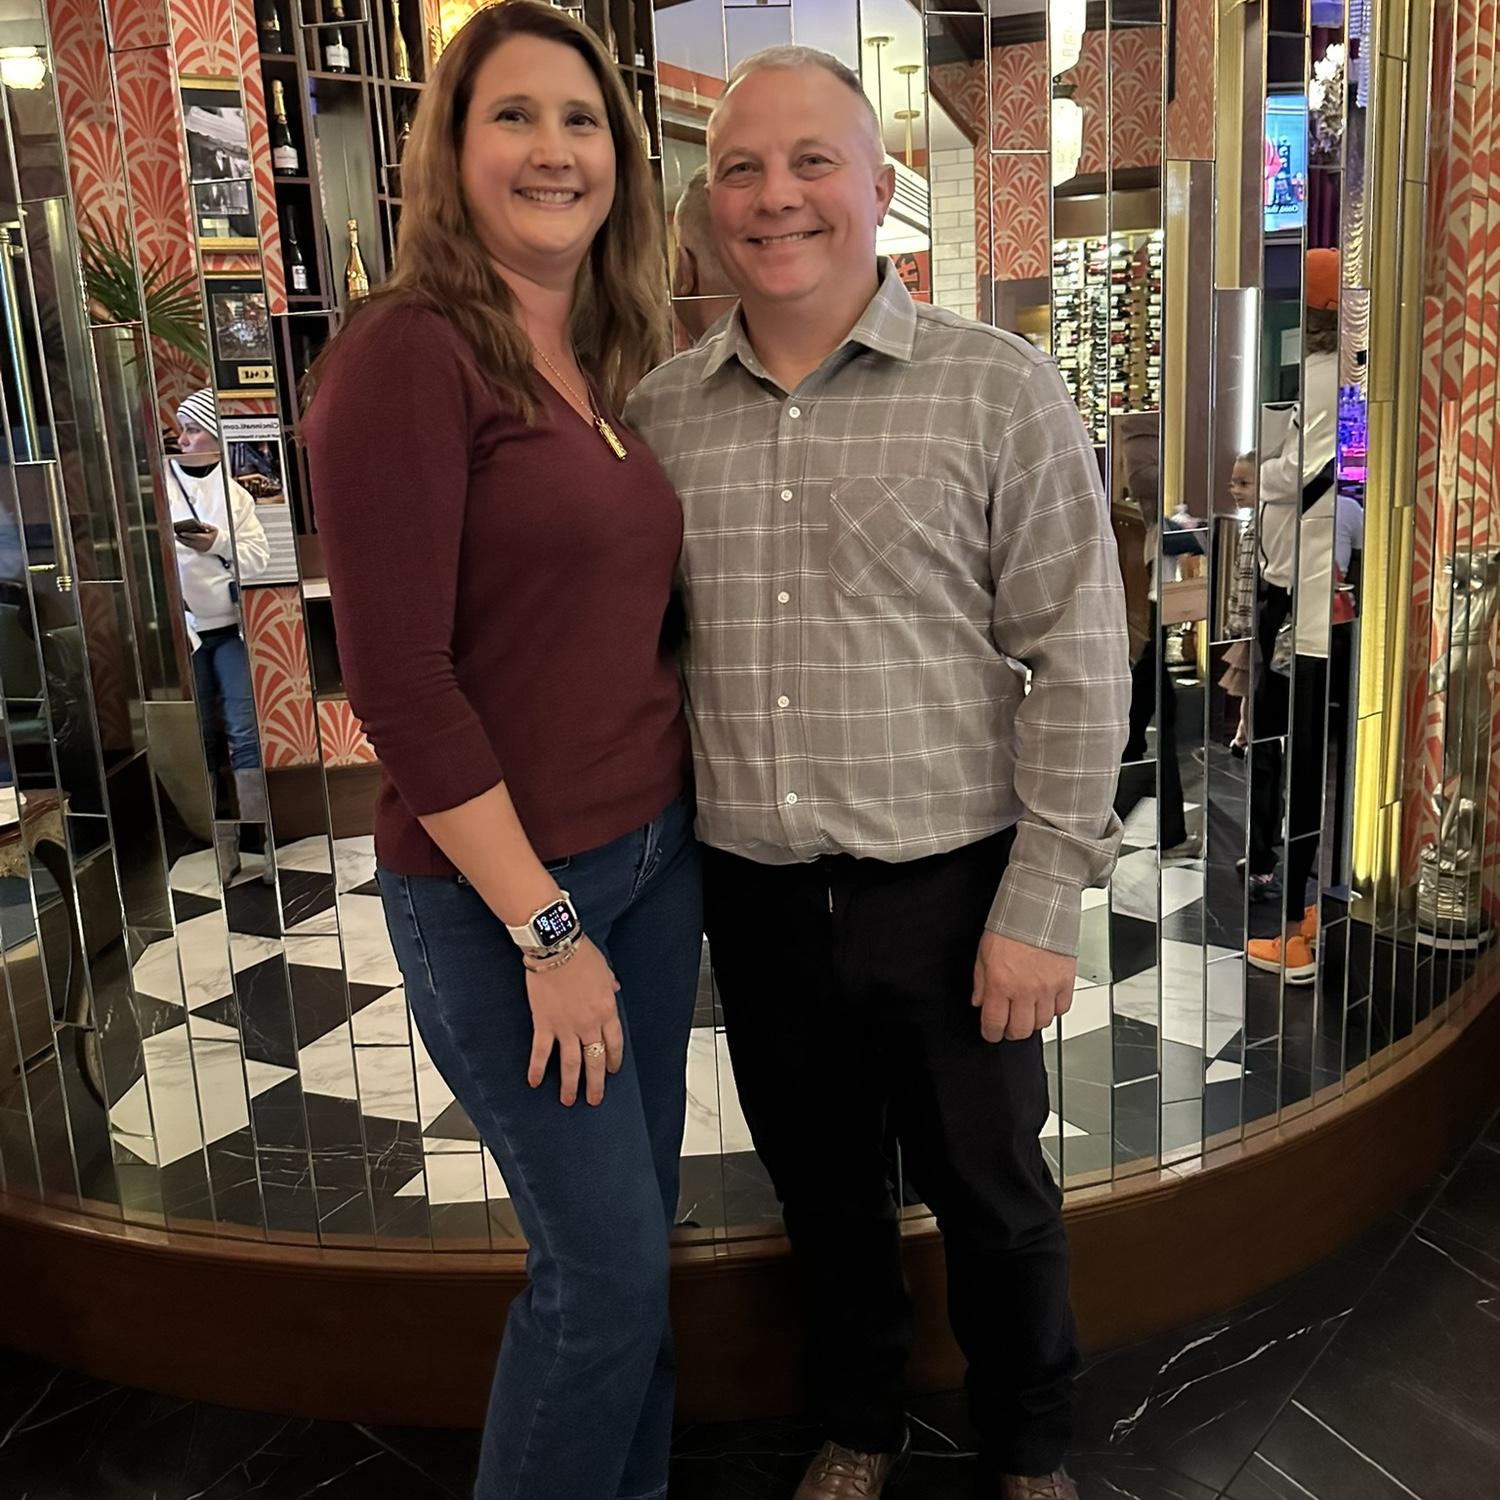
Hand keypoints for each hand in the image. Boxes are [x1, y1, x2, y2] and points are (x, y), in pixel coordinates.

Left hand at [178, 525, 218, 552]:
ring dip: (182, 542)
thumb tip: (200, 523)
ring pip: (189, 545)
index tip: (181, 532)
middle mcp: (202, 544)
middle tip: (176, 535)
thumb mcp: (214, 529)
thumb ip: (207, 525)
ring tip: (177, 538)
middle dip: (182, 539)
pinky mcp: (199, 550)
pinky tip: (182, 541)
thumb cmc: (217, 536)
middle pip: (189, 542)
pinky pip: (191, 547)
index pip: (194, 536)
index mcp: (205, 538)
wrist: (221, 546)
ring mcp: (200, 548)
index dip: (187, 534)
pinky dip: (186, 544)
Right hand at [525, 937, 622, 1106]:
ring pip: (571, 1063)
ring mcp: (566, 1027)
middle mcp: (589, 1023)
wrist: (556, 948)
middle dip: (596, 1082)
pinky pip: (541, 1052)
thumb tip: (615, 989)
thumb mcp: (605, 969)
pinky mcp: (544, 1024)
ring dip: (570, 1084)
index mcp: (607, 1010)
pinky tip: (535, 1082)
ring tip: (568, 1101)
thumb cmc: (581, 954)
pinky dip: (537, 1068)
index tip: (612, 1071)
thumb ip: (610, 984)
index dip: (614, 1059)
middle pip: (595, 1059)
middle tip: (594, 1100)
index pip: (614, 1042)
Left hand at [971, 931, 1075, 1042]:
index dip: (991, 1034)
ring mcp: (1047, 988)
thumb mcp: (983, 953)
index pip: (994, 1023)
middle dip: (1012, 1032)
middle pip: (1020, 1030)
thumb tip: (979, 1001)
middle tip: (1009, 1026)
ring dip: (1033, 1021)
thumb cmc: (1010, 925)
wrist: (1037, 908)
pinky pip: (1062, 1009)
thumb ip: (980, 981)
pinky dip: (1054, 1009)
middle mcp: (1024, 990)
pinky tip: (1046, 1001)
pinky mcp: (1066, 982)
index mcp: (999, 984)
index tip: (991, 1033)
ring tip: (1027, 1011)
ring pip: (1042, 1023)